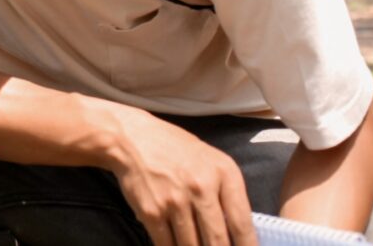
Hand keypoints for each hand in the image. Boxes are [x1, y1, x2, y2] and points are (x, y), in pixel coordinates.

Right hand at [106, 111, 256, 245]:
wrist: (130, 138)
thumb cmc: (174, 148)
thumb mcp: (210, 160)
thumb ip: (226, 191)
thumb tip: (236, 231)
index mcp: (224, 173)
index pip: (242, 223)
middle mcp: (201, 188)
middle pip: (218, 240)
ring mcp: (175, 201)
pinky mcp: (152, 212)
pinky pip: (167, 244)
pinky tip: (175, 245)